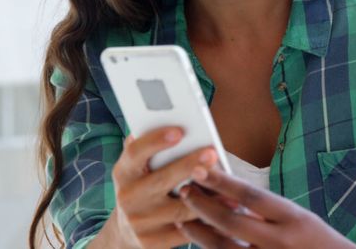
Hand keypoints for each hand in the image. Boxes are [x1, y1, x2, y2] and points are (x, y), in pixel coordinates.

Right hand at [101, 127, 220, 248]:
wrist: (126, 232)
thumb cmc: (144, 187)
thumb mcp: (140, 168)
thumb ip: (152, 148)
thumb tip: (170, 118)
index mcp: (124, 172)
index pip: (135, 153)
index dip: (155, 141)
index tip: (179, 131)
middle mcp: (128, 197)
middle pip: (162, 180)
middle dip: (189, 166)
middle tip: (212, 153)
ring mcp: (140, 222)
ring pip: (181, 208)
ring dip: (209, 197)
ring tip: (231, 186)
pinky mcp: (153, 242)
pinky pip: (188, 231)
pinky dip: (209, 220)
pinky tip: (227, 211)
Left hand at [176, 167, 355, 248]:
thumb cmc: (316, 242)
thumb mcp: (299, 219)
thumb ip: (267, 210)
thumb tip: (228, 193)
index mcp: (294, 219)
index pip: (251, 196)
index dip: (222, 182)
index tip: (200, 169)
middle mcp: (280, 242)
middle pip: (232, 222)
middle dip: (203, 205)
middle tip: (184, 190)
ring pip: (223, 247)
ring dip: (199, 232)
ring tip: (184, 217)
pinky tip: (201, 241)